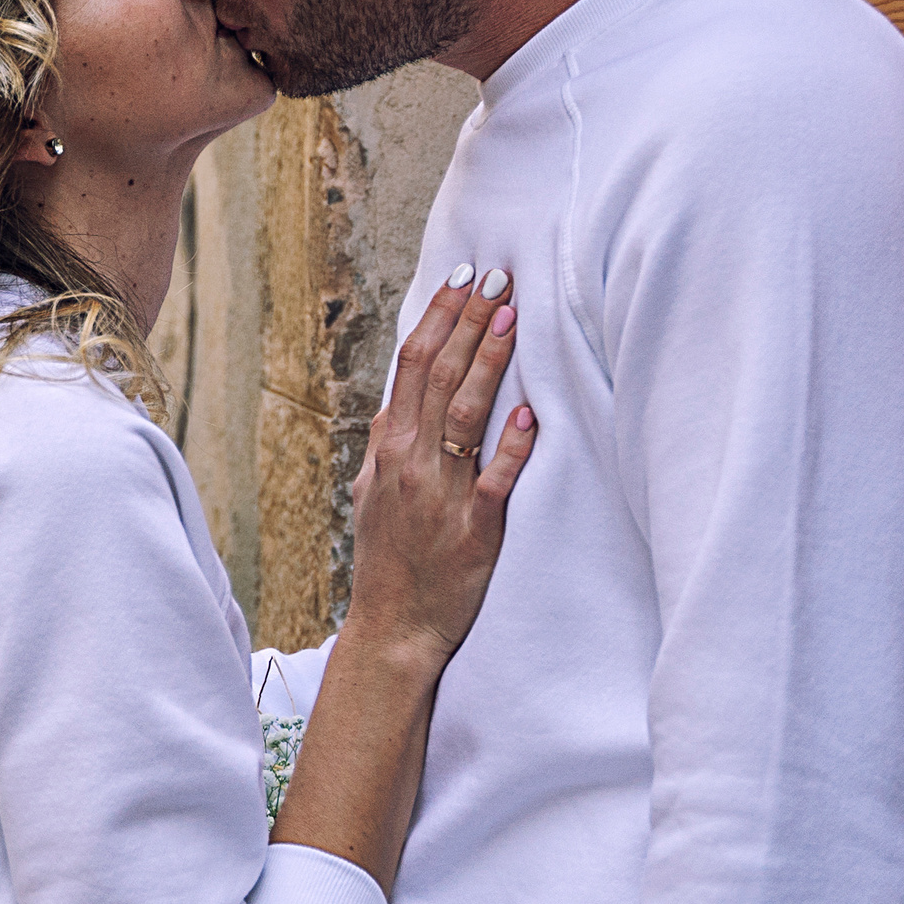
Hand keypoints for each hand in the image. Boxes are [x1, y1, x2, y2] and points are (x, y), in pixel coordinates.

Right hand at [342, 268, 535, 668]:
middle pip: (438, 376)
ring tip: (512, 317)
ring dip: (488, 363)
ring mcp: (442, 496)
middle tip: (499, 277)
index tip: (464, 276)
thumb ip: (391, 442)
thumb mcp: (375, 491)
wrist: (395, 626)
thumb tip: (402, 396)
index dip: (438, 317)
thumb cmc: (390, 558)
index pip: (412, 366)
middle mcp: (412, 463)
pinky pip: (494, 482)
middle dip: (469, 322)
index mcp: (390, 447)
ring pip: (465, 415)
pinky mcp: (475, 532)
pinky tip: (527, 414)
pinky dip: (510, 447)